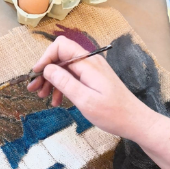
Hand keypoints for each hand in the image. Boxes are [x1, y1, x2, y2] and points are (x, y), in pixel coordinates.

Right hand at [26, 36, 157, 140]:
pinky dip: (61, 86)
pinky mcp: (93, 79)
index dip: (45, 58)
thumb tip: (47, 69)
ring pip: (64, 68)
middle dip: (45, 71)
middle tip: (34, 89)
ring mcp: (92, 70)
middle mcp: (90, 62)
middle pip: (60, 57)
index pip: (61, 46)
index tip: (36, 74)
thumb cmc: (113, 114)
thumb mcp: (85, 100)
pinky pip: (72, 77)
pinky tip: (57, 100)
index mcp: (89, 64)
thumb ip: (65, 82)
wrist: (135, 121)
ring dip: (51, 80)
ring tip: (43, 97)